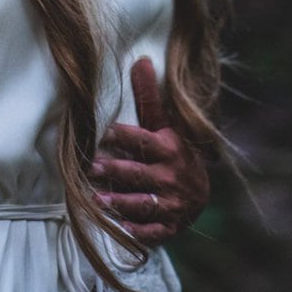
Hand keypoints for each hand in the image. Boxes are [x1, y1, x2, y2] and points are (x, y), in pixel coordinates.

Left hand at [90, 57, 209, 244]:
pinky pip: (153, 231)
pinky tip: (120, 228)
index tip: (102, 132)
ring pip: (141, 203)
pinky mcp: (169, 226)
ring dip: (119, 202)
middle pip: (138, 173)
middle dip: (115, 171)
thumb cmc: (175, 151)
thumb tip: (140, 60)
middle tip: (91, 168)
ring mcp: (170, 204)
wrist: (200, 193)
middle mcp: (170, 176)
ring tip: (96, 200)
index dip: (123, 136)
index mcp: (168, 149)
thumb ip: (149, 97)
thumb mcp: (165, 125)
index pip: (143, 141)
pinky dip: (137, 231)